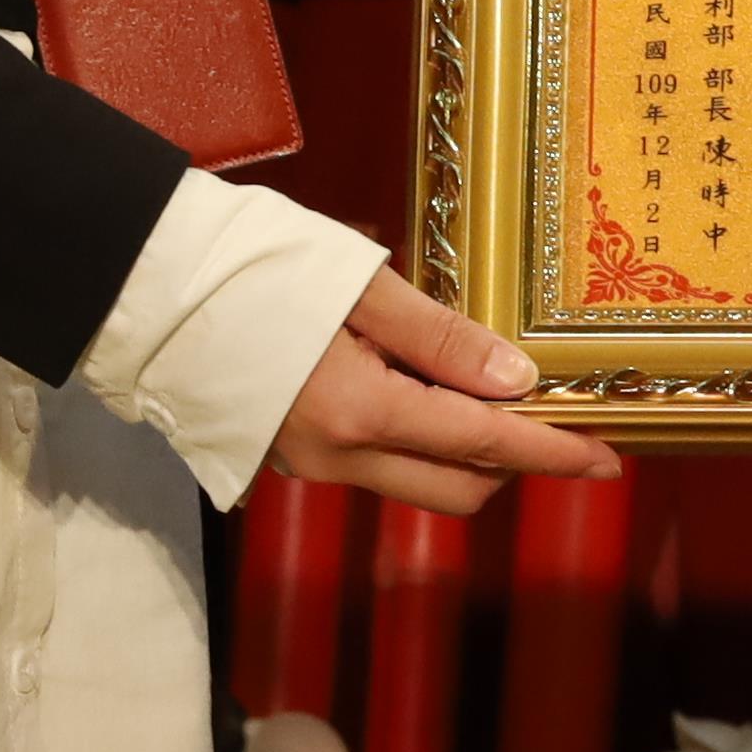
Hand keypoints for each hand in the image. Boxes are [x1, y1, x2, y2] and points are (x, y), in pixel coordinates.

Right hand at [272, 269, 616, 514]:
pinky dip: (417, 439)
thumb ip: (440, 337)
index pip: (484, 446)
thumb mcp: (357, 282)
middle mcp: (337, 459)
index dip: (553, 454)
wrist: (142, 284)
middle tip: (549, 408)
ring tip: (482, 386)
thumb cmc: (250, 264)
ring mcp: (308, 465)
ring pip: (417, 482)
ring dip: (464, 450)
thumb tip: (516, 379)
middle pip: (459, 487)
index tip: (609, 458)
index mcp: (359, 414)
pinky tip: (421, 384)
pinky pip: (376, 466)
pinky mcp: (286, 456)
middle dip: (514, 460)